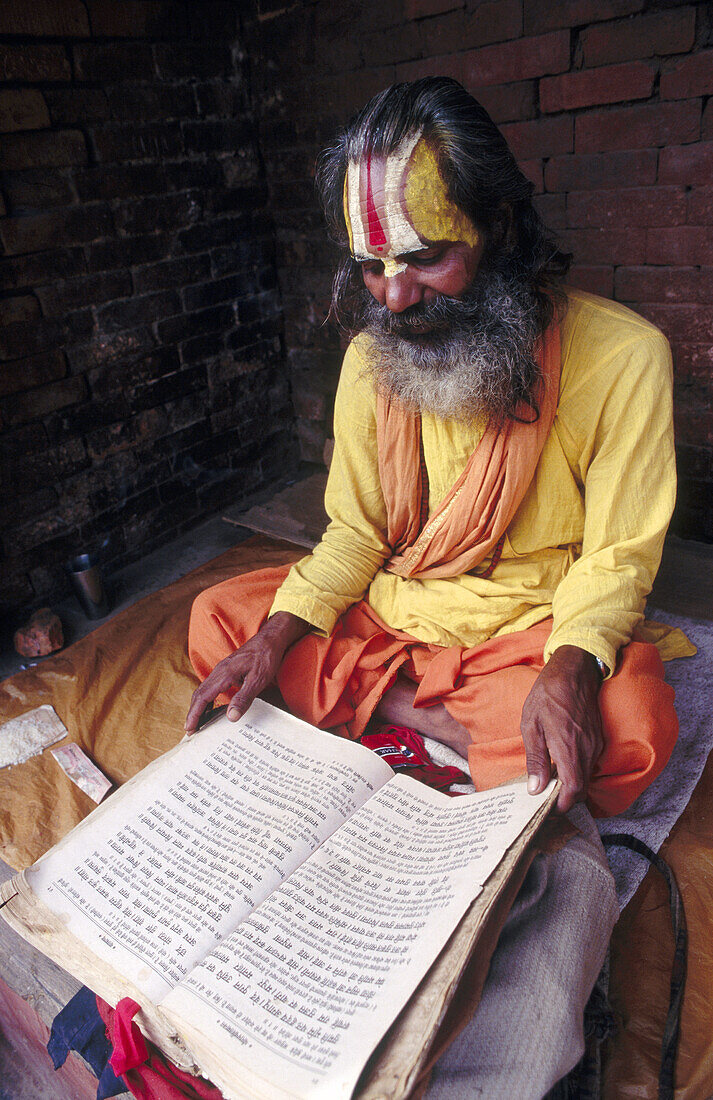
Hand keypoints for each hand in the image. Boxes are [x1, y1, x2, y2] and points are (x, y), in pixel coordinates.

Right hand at [184, 612, 309, 732]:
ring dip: (198, 706)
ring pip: (203, 689)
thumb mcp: (258, 680)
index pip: (203, 697)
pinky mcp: (226, 670)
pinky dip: (206, 699)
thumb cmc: (266, 657)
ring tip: (197, 723)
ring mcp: (221, 670)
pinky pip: (210, 686)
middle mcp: (219, 671)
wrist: (270, 639)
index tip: (189, 728)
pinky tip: (210, 708)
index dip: (195, 714)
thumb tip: (231, 717)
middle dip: (193, 712)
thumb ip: (244, 698)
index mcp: (224, 673)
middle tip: (190, 730)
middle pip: (199, 694)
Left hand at [520, 645, 603, 812]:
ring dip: (572, 784)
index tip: (551, 810)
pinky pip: (590, 763)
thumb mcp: (531, 725)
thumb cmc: (547, 695)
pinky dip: (578, 770)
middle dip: (567, 798)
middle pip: (582, 787)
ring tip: (551, 783)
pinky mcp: (598, 738)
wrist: (574, 670)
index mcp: (568, 749)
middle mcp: (587, 750)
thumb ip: (535, 759)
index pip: (573, 790)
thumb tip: (536, 788)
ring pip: (586, 775)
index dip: (563, 805)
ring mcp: (595, 744)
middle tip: (548, 800)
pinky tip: (562, 764)